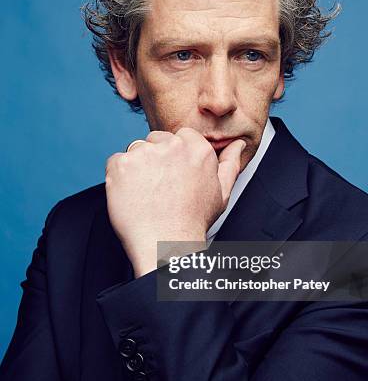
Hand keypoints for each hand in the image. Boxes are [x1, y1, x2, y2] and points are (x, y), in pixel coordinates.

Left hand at [105, 128, 245, 276]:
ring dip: (137, 167)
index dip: (174, 156)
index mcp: (197, 149)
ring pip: (135, 150)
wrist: (165, 244)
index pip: (179, 136)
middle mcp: (172, 146)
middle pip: (156, 141)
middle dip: (155, 159)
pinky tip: (132, 196)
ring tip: (146, 194)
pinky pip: (115, 162)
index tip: (173, 175)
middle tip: (159, 188)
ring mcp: (145, 154)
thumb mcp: (222, 193)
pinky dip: (119, 178)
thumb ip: (230, 163)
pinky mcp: (121, 164)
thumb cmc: (193, 222)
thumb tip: (239, 144)